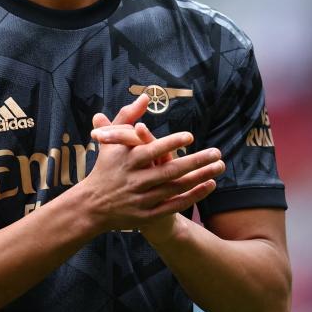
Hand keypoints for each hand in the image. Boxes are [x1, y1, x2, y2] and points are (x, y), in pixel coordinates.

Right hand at [80, 94, 222, 234]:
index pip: (151, 151)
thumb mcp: (111, 141)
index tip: (190, 136)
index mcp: (127, 160)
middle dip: (195, 161)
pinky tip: (210, 184)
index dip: (170, 144)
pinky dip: (193, 195)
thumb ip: (127, 117)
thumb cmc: (105, 167)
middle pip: (169, 171)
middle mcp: (135, 180)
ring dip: (200, 177)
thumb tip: (145, 96)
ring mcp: (142, 200)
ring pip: (176, 188)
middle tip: (217, 152)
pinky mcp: (147, 216)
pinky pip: (175, 205)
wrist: (91, 206)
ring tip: (219, 165)